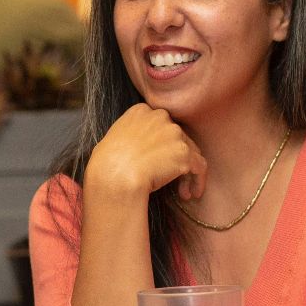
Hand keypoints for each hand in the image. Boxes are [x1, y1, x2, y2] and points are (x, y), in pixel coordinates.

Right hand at [84, 103, 207, 201]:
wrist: (114, 176)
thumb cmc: (106, 164)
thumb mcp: (112, 138)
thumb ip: (129, 135)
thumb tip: (134, 148)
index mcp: (141, 111)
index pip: (160, 125)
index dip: (162, 145)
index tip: (159, 161)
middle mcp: (160, 116)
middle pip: (178, 137)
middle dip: (176, 158)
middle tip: (172, 178)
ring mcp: (174, 133)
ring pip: (190, 151)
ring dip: (186, 172)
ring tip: (183, 192)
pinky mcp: (184, 152)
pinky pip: (199, 166)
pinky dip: (197, 181)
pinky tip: (191, 194)